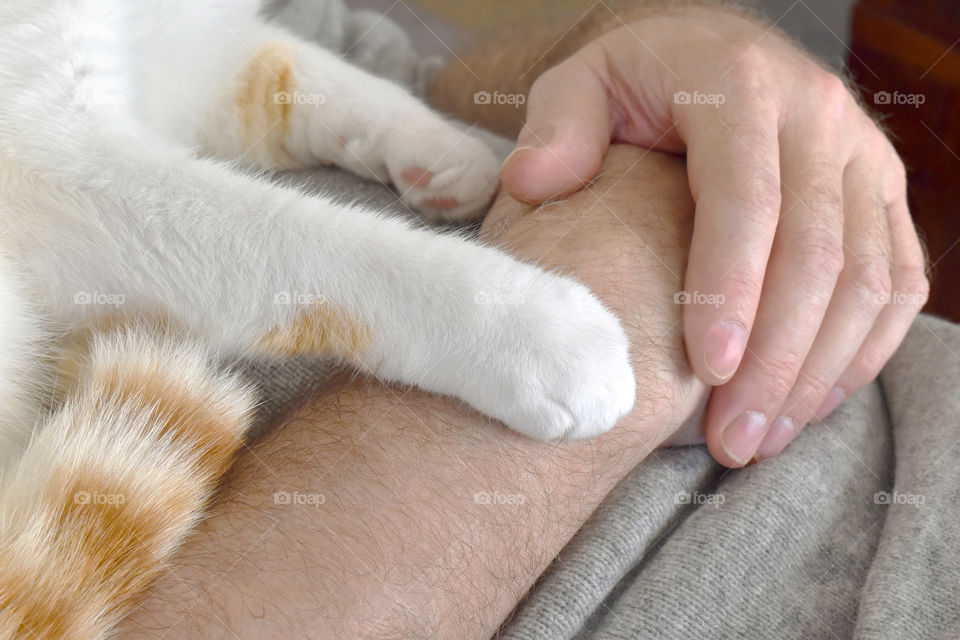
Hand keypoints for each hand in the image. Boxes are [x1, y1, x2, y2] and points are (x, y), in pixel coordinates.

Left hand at [501, 5, 928, 466]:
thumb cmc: (638, 78)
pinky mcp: (881, 191)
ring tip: (761, 439)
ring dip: (817, 371)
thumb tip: (533, 182)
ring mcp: (862, 155)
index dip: (732, 287)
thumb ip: (557, 126)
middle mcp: (818, 116)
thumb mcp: (582, 81)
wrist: (709, 52)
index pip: (746, 198)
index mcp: (741, 87)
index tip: (709, 369)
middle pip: (817, 253)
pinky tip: (811, 401)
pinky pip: (899, 279)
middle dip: (776, 359)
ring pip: (868, 278)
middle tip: (732, 439)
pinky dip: (864, 348)